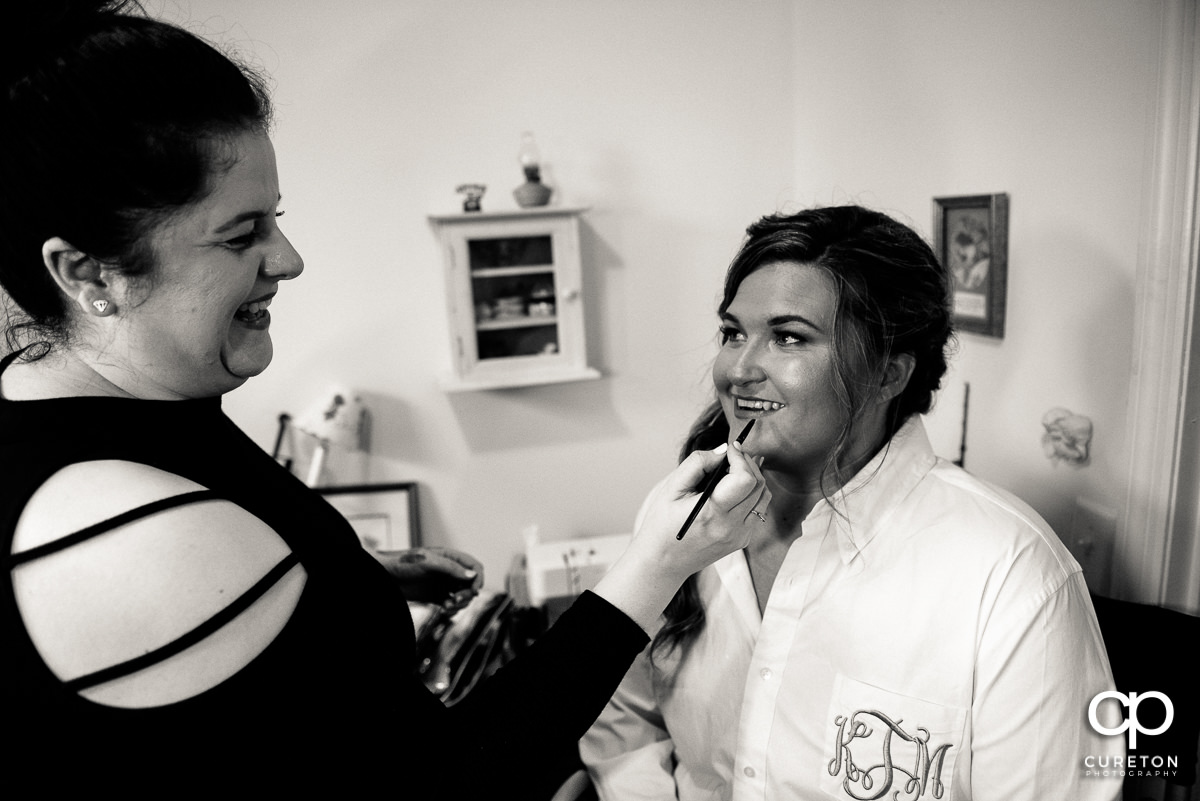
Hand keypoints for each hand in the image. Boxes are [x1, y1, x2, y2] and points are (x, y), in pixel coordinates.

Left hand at [372, 546, 483, 608]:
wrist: (384, 575)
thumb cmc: (403, 563)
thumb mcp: (428, 563)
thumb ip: (451, 568)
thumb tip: (473, 575)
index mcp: (450, 558)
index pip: (474, 567)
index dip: (478, 578)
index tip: (474, 590)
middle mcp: (449, 571)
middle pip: (471, 584)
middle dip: (467, 594)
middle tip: (455, 600)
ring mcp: (443, 584)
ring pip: (463, 596)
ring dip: (460, 604)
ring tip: (447, 607)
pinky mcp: (436, 597)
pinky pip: (452, 605)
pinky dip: (452, 609)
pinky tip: (444, 610)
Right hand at [593, 441, 767, 630]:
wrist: (663, 562)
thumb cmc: (662, 524)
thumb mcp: (671, 488)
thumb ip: (697, 464)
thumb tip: (723, 451)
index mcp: (712, 514)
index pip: (745, 479)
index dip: (741, 458)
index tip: (730, 449)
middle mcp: (731, 527)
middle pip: (759, 485)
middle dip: (748, 463)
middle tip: (732, 456)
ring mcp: (740, 536)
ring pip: (764, 497)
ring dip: (754, 478)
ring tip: (734, 470)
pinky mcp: (743, 541)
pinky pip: (758, 510)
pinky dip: (752, 495)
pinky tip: (733, 490)